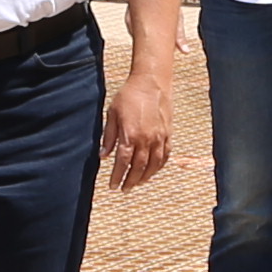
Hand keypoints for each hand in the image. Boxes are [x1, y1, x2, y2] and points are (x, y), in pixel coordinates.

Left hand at [102, 69, 178, 192]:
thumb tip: (103, 156)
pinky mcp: (168, 134)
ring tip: (137, 183)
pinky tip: (152, 171)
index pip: (122, 163)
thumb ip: (108, 137)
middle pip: (138, 168)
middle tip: (124, 189)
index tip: (112, 186)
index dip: (117, 176)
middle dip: (130, 181)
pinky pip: (165, 156)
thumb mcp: (112, 114)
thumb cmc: (129, 96)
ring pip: (153, 165)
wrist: (151, 82)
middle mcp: (146, 139)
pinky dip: (158, 167)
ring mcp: (159, 138)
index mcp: (130, 135)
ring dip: (145, 177)